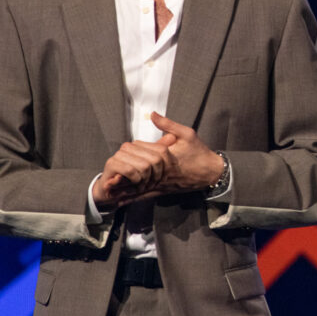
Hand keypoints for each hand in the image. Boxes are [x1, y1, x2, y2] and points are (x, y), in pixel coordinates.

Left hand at [92, 112, 223, 207]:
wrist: (210, 173)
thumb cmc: (199, 152)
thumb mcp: (187, 134)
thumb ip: (168, 124)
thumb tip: (152, 114)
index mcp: (164, 155)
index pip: (141, 150)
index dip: (133, 147)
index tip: (127, 146)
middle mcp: (160, 171)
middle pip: (135, 168)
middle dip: (124, 166)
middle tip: (113, 164)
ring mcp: (160, 183)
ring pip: (136, 186)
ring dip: (122, 187)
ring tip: (106, 188)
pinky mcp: (162, 191)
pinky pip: (144, 196)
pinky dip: (132, 198)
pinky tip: (120, 201)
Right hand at [92, 131, 175, 207]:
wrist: (110, 191)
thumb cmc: (130, 179)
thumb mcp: (148, 167)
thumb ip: (159, 152)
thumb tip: (172, 137)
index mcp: (138, 145)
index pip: (162, 151)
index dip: (165, 168)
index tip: (161, 178)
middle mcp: (129, 147)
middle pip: (156, 160)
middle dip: (155, 177)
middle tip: (150, 184)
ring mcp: (119, 154)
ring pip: (145, 166)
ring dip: (145, 181)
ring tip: (141, 186)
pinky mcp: (112, 163)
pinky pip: (131, 171)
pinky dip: (135, 182)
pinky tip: (133, 186)